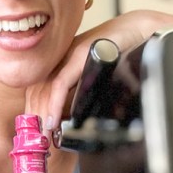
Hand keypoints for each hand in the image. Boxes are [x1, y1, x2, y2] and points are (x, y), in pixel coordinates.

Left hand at [25, 10, 172, 134]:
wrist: (139, 32)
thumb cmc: (121, 56)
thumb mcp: (95, 78)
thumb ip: (81, 94)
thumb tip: (72, 120)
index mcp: (61, 61)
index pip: (37, 88)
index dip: (33, 110)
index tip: (35, 132)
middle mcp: (60, 56)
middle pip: (37, 90)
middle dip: (35, 117)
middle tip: (38, 140)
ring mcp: (69, 54)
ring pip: (45, 88)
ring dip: (43, 115)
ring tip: (45, 136)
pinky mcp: (81, 54)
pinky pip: (61, 83)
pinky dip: (55, 104)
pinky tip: (53, 121)